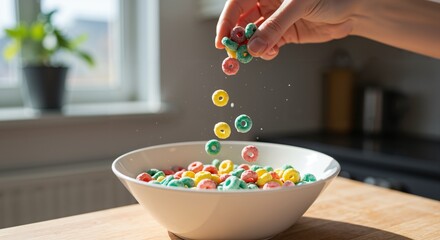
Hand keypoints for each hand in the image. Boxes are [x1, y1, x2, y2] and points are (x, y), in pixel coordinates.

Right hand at [215, 0, 355, 59]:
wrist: (353, 8)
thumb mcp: (298, 5)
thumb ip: (275, 26)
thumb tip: (254, 47)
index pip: (238, 4)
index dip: (226, 21)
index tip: (221, 39)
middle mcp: (267, 4)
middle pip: (242, 22)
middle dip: (237, 39)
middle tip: (234, 54)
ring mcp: (276, 20)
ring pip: (254, 37)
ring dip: (252, 48)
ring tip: (255, 55)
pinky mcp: (286, 35)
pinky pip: (269, 46)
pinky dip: (266, 52)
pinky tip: (270, 53)